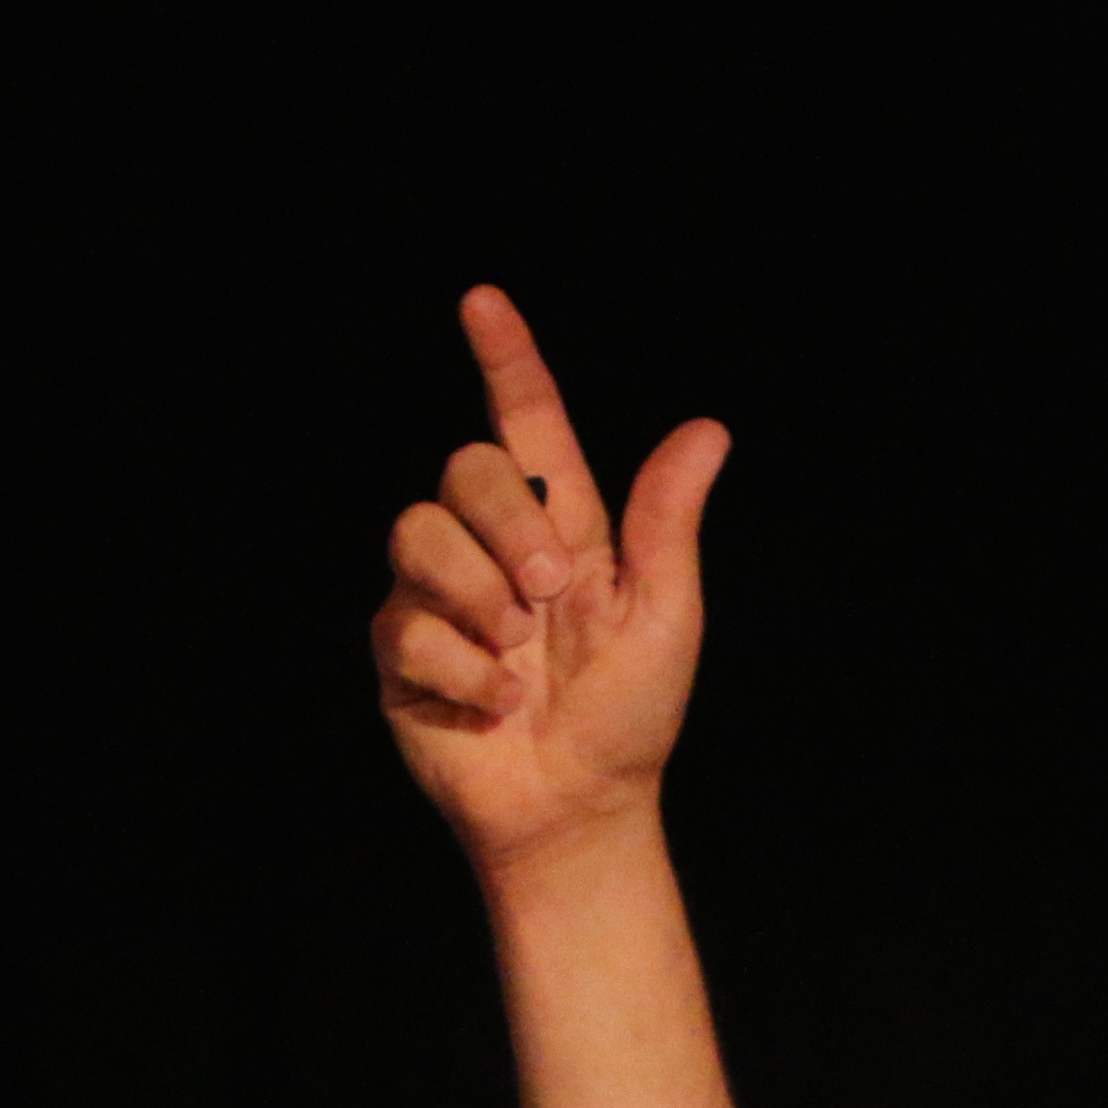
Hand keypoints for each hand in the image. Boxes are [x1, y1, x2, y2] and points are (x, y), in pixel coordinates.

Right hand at [370, 285, 729, 876]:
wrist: (578, 807)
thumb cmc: (630, 716)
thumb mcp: (665, 616)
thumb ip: (668, 523)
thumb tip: (708, 428)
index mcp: (565, 530)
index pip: (528, 426)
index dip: (507, 360)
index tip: (483, 300)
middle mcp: (494, 548)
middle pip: (463, 468)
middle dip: (505, 526)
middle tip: (550, 596)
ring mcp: (439, 594)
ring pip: (418, 533)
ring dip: (480, 600)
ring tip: (518, 659)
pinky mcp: (399, 647)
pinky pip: (406, 623)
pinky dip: (461, 670)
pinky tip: (491, 704)